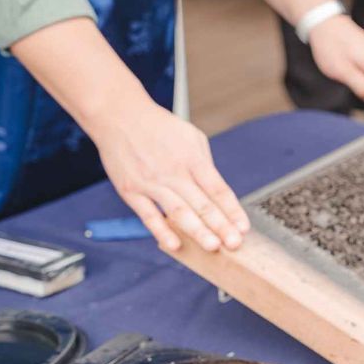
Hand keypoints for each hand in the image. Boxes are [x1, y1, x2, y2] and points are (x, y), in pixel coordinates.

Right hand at [89, 99, 248, 252]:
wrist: (119, 116)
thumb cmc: (159, 127)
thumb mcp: (192, 138)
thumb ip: (205, 165)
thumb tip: (217, 192)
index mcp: (192, 159)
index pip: (218, 190)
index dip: (232, 210)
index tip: (243, 227)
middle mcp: (174, 172)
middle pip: (202, 204)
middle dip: (221, 226)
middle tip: (235, 244)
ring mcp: (151, 183)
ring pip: (179, 212)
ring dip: (197, 232)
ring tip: (213, 247)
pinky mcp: (131, 191)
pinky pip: (149, 215)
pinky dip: (162, 231)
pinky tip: (175, 245)